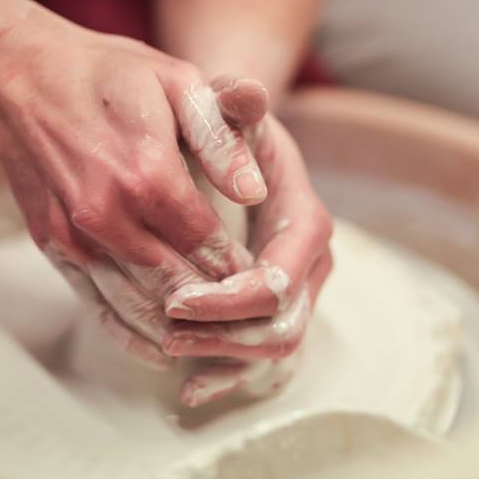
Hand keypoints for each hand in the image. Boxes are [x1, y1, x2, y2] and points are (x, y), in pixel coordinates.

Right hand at [0, 16, 270, 367]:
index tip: (264, 285)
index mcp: (148, 175)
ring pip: (136, 306)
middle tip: (248, 325)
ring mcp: (74, 236)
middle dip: (217, 310)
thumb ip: (220, 139)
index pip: (209, 247)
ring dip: (178, 330)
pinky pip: (95, 305)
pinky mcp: (51, 245)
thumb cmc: (108, 73)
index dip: (240, 271)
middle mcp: (108, 216)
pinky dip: (129, 333)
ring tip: (213, 342)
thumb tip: (255, 192)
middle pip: (177, 287)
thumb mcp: (177, 83)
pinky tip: (158, 347)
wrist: (16, 74)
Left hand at [161, 97, 334, 404]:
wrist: (236, 154)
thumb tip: (248, 91)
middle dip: (226, 334)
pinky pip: (260, 358)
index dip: (234, 296)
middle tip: (168, 328)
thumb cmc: (227, 135)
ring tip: (168, 348)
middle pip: (283, 323)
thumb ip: (235, 105)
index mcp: (305, 222)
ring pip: (274, 348)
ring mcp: (297, 294)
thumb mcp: (228, 112)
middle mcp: (310, 265)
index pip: (283, 276)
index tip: (180, 300)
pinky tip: (189, 387)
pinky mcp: (274, 313)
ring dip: (223, 356)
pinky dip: (227, 374)